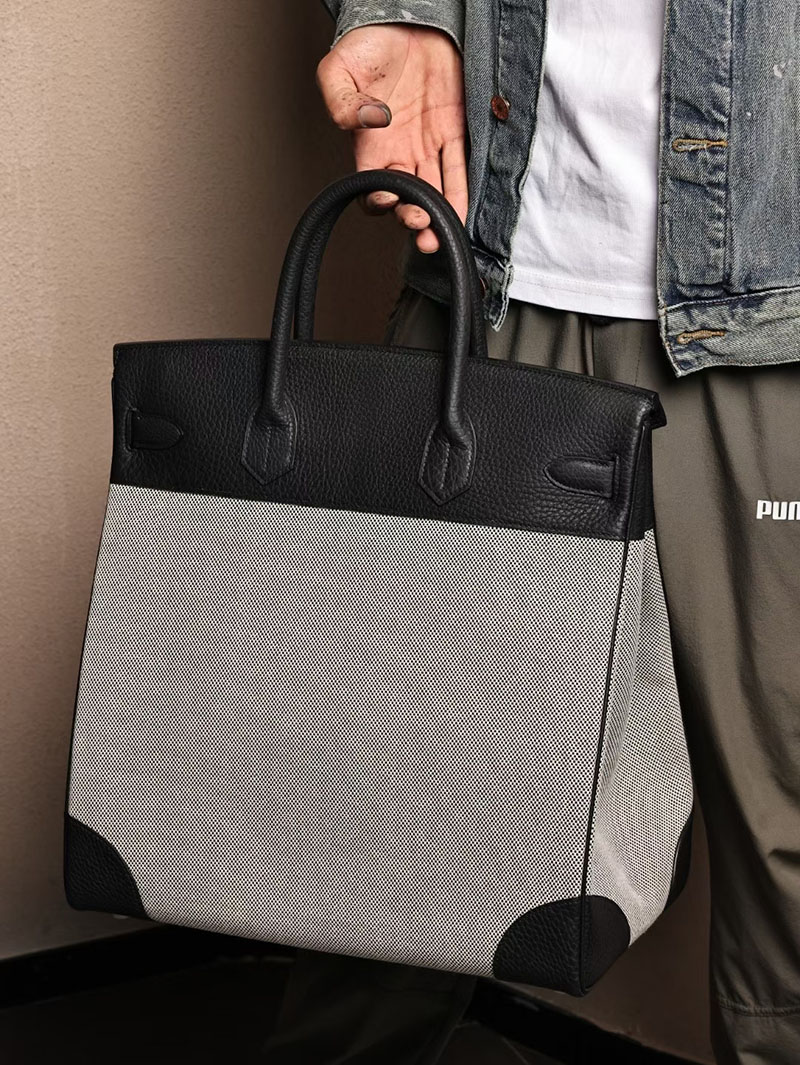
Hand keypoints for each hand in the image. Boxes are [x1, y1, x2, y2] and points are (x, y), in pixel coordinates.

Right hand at [316, 24, 467, 252]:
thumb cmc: (367, 44)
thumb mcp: (339, 70)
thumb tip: (362, 123)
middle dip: (410, 218)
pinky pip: (458, 170)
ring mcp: (426, 144)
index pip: (371, 186)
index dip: (378, 199)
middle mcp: (398, 151)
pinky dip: (461, 195)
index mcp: (369, 145)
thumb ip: (341, 102)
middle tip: (418, 225)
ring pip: (432, 192)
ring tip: (438, 235)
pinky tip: (460, 216)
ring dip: (436, 218)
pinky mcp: (452, 131)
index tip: (387, 199)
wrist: (406, 18)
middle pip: (404, 199)